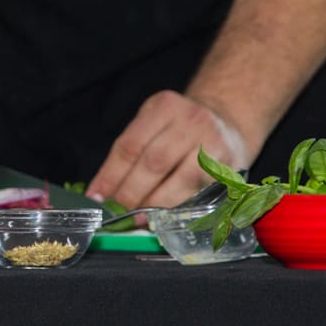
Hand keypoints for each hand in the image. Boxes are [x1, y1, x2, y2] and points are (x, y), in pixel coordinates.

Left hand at [85, 90, 248, 210]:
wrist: (226, 122)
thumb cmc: (180, 128)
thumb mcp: (153, 123)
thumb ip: (131, 151)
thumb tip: (102, 191)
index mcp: (164, 107)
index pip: (131, 145)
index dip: (111, 175)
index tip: (97, 197)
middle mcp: (191, 121)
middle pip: (153, 163)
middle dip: (131, 193)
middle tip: (117, 212)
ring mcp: (213, 143)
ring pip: (179, 182)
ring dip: (155, 205)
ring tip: (138, 218)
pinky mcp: (228, 166)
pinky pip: (198, 193)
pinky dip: (178, 209)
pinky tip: (164, 217)